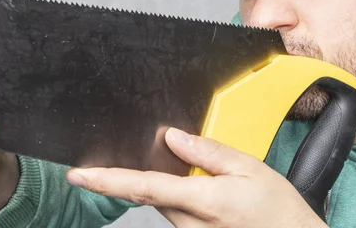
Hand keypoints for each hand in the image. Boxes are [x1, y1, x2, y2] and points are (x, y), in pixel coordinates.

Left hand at [67, 127, 327, 227]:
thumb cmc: (277, 208)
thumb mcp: (249, 169)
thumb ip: (208, 152)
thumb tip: (174, 138)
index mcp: (203, 200)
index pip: (143, 187)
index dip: (107, 180)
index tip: (78, 175)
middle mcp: (190, 222)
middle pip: (149, 193)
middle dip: (139, 173)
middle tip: (153, 155)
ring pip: (162, 202)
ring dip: (160, 183)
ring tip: (192, 169)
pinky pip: (175, 211)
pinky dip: (175, 194)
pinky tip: (198, 184)